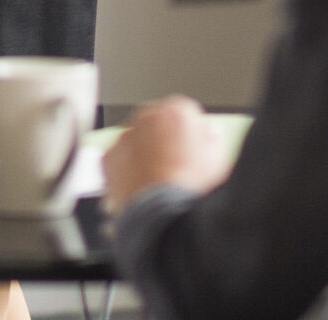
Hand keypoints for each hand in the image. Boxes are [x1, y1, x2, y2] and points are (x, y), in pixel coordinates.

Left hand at [102, 96, 232, 206]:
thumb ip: (212, 140)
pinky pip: (119, 158)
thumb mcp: (218, 163)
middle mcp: (147, 118)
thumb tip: (210, 133)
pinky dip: (126, 169)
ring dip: (144, 152)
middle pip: (157, 122)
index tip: (191, 143)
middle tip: (174, 163)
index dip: (189, 130)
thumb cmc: (191, 190)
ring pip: (136, 139)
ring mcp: (125, 137)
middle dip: (164, 138)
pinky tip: (142, 186)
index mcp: (176, 113)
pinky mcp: (109, 157)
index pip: (184, 110)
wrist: (163, 217)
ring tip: (158, 179)